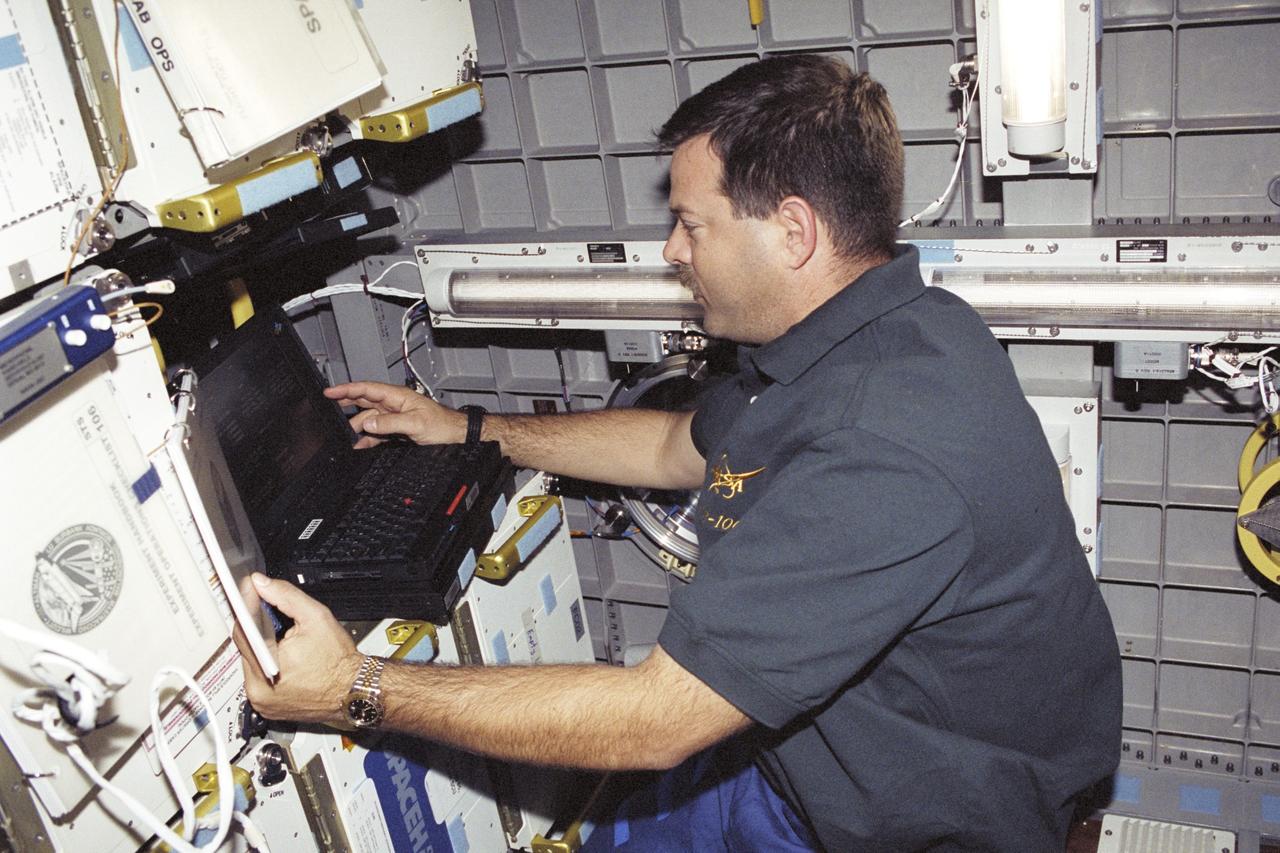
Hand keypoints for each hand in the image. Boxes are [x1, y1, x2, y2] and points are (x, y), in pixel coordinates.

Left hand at [233, 573, 361, 727]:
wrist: (353, 690)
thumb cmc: (339, 661)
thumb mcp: (316, 617)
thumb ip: (286, 597)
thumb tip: (262, 584)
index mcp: (266, 670)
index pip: (242, 632)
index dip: (246, 610)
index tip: (250, 594)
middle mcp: (258, 692)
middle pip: (246, 649)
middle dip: (257, 631)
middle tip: (274, 620)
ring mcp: (262, 703)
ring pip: (252, 664)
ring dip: (262, 649)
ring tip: (282, 642)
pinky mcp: (268, 708)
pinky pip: (260, 679)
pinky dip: (268, 666)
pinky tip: (284, 659)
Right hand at [324, 381, 463, 447]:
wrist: (454, 435)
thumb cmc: (442, 425)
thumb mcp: (415, 423)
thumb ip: (390, 423)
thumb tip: (368, 423)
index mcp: (397, 396)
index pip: (366, 389)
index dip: (346, 389)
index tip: (330, 391)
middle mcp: (393, 404)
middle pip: (363, 400)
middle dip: (345, 402)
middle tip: (327, 405)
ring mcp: (394, 416)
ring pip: (368, 418)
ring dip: (357, 426)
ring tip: (346, 436)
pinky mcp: (396, 428)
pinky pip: (377, 431)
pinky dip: (367, 437)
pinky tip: (360, 444)